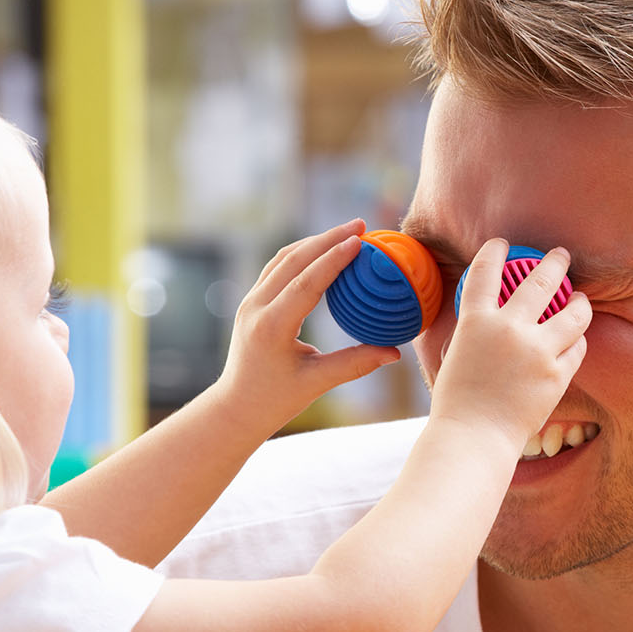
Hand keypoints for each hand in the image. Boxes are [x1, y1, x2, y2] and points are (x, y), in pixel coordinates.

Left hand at [212, 219, 400, 436]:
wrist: (237, 406)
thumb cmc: (277, 399)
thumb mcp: (317, 383)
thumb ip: (356, 364)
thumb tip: (395, 353)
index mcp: (271, 327)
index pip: (306, 284)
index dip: (333, 259)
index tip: (359, 241)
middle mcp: (256, 308)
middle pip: (294, 260)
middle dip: (328, 239)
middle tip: (360, 225)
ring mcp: (250, 301)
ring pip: (283, 258)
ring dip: (315, 241)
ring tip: (346, 231)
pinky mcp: (251, 301)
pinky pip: (277, 267)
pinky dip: (302, 253)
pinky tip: (323, 248)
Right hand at [430, 239, 590, 448]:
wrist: (474, 436)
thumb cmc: (457, 402)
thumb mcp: (454, 356)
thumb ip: (470, 332)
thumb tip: (481, 318)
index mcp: (476, 321)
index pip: (485, 272)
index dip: (494, 251)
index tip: (502, 243)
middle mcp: (508, 328)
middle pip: (540, 280)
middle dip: (555, 262)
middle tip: (561, 255)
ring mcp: (537, 350)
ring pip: (573, 312)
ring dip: (579, 300)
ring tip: (580, 297)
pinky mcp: (557, 374)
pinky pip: (577, 347)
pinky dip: (576, 341)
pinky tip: (575, 338)